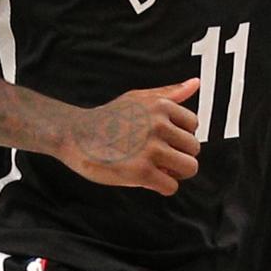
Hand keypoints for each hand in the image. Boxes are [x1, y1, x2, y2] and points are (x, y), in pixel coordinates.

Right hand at [63, 78, 201, 195]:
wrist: (76, 135)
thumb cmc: (108, 118)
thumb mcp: (138, 98)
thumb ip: (169, 93)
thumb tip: (195, 83)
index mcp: (160, 106)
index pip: (193, 124)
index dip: (179, 135)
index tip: (163, 140)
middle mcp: (159, 125)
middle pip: (194, 148)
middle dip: (179, 155)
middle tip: (159, 158)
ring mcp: (150, 149)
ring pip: (189, 168)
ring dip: (175, 173)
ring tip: (158, 169)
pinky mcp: (141, 172)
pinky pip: (171, 186)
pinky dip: (162, 187)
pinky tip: (148, 180)